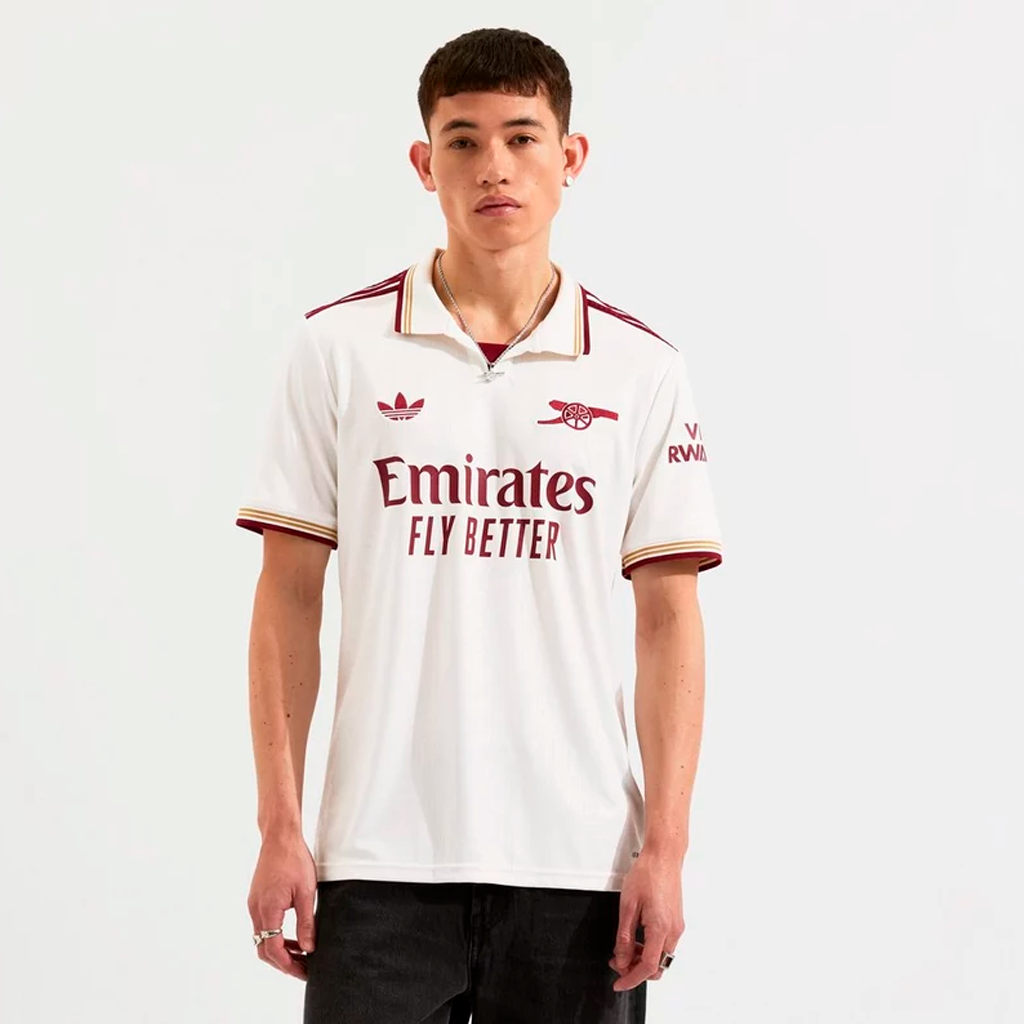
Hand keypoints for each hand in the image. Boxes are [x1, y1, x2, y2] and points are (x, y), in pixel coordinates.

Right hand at [247, 830, 317, 980]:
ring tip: (301, 954)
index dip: (289, 965)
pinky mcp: (257, 898)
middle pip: (263, 949)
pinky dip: (275, 936)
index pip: (273, 949)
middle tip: (303, 968)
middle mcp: (256, 910)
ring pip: (262, 938)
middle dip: (283, 963)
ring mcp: (254, 904)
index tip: (304, 972)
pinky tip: (291, 935)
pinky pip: (263, 925)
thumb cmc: (294, 860)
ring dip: (279, 949)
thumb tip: (308, 948)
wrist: (280, 837)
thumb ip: (306, 922)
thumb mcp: (306, 892)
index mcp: (267, 910)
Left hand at [607, 848, 683, 990]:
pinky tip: (637, 939)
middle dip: (636, 970)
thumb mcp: (628, 905)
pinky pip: (664, 944)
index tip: (619, 983)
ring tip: (624, 949)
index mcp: (660, 927)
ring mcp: (677, 926)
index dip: (632, 979)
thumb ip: (625, 936)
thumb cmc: (647, 873)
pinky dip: (650, 948)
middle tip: (617, 961)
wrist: (664, 856)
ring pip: (661, 956)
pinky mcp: (676, 921)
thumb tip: (622, 958)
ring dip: (643, 959)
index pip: (648, 966)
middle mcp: (673, 930)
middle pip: (657, 966)